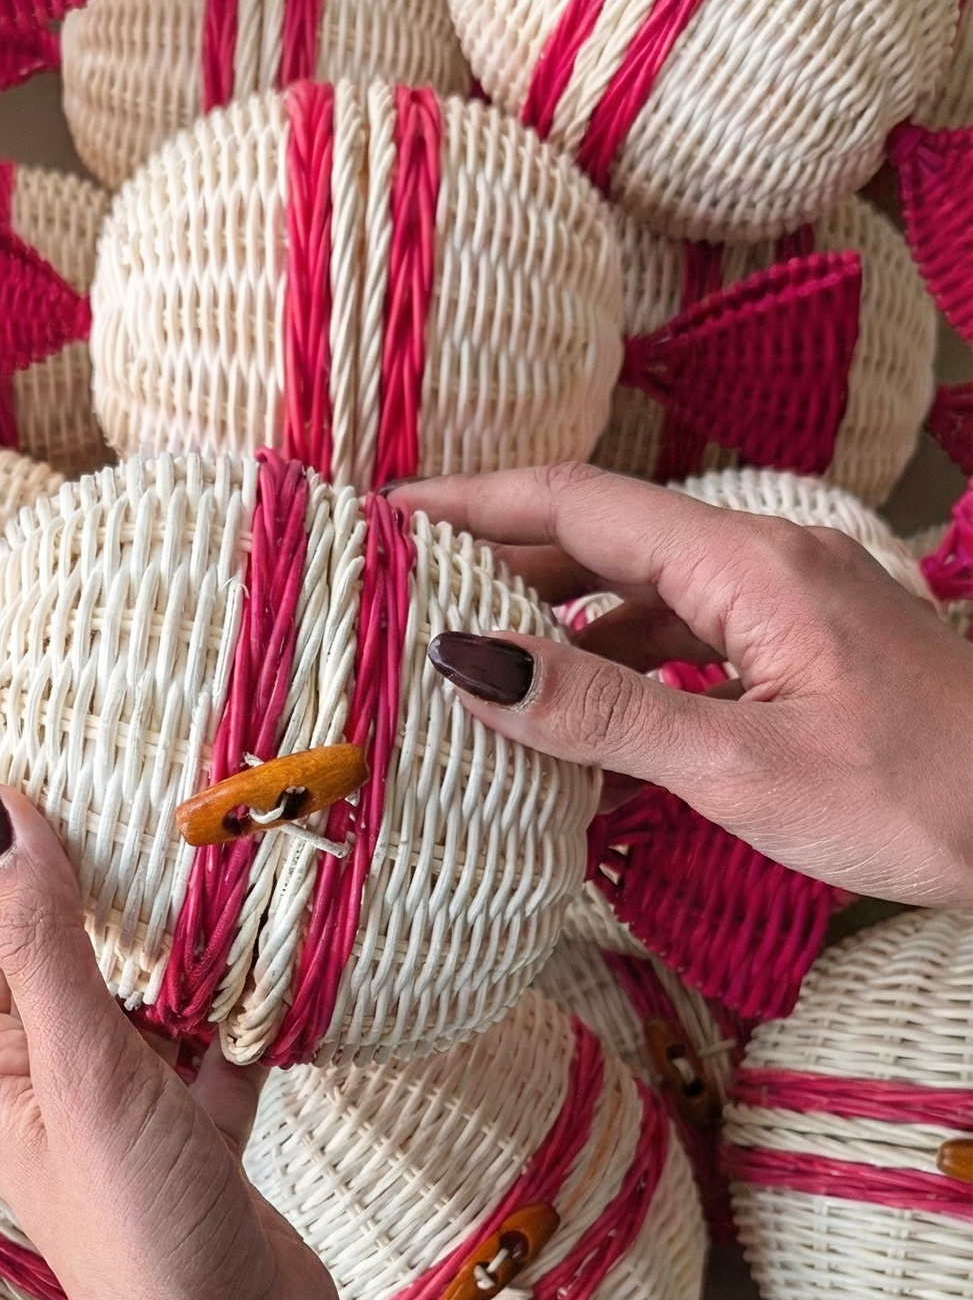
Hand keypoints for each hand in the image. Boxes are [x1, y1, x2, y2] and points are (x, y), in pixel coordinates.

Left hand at [0, 773, 344, 1299]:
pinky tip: (283, 953)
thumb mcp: (83, 1068)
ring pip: (141, 996)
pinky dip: (243, 1003)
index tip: (32, 766)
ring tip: (214, 848)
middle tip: (136, 788)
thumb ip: (42, 938)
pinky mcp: (203, 1140)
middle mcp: (50, 1089)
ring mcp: (129, 1116)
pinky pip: (217, 1045)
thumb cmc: (140, 1230)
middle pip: (49, 955)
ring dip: (172, 935)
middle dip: (86, 875)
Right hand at [394, 463, 972, 908]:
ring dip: (556, 642)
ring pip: (642, 605)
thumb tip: (467, 660)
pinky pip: (689, 654)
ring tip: (467, 687)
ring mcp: (790, 612)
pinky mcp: (807, 661)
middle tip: (397, 599)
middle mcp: (767, 565)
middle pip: (602, 545)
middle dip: (497, 569)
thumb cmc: (918, 797)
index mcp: (749, 564)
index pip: (577, 504)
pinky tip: (580, 754)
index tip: (382, 514)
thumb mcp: (741, 765)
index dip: (471, 502)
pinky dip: (623, 689)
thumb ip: (600, 711)